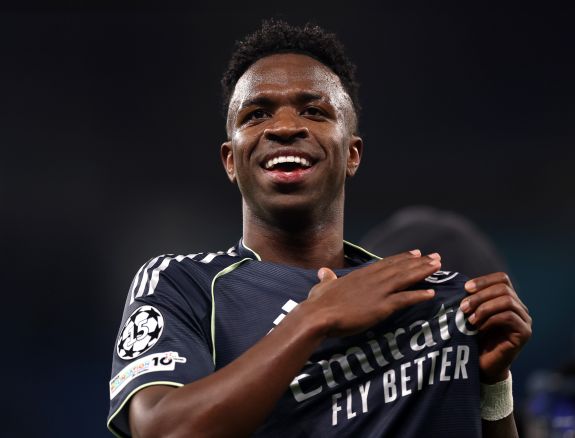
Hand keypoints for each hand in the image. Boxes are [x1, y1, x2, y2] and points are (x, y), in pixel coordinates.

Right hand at [304, 250, 439, 337]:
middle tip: (436, 256)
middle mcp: (372, 279)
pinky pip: (404, 299)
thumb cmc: (318, 303)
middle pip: (400, 268)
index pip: (386, 263)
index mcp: (360, 275)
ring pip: (405, 279)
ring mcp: (378, 292)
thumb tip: (323, 272)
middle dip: (419, 262)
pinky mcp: (381, 306)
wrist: (319, 316)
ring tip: (438, 266)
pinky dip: (418, 295)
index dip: (402, 258)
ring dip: (423, 272)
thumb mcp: (322, 286)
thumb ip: (327, 278)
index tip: (415, 253)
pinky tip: (431, 294)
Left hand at [460, 272, 531, 382]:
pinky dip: (490, 319)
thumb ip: (472, 299)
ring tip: (469, 318)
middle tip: (463, 307)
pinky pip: (509, 317)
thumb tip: (462, 284)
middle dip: (480, 295)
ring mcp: (524, 320)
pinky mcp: (524, 333)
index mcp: (508, 299)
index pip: (502, 279)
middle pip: (504, 288)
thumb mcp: (471, 314)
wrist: (481, 365)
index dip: (484, 280)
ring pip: (507, 301)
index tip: (465, 288)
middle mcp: (520, 307)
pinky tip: (478, 328)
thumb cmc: (474, 338)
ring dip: (484, 307)